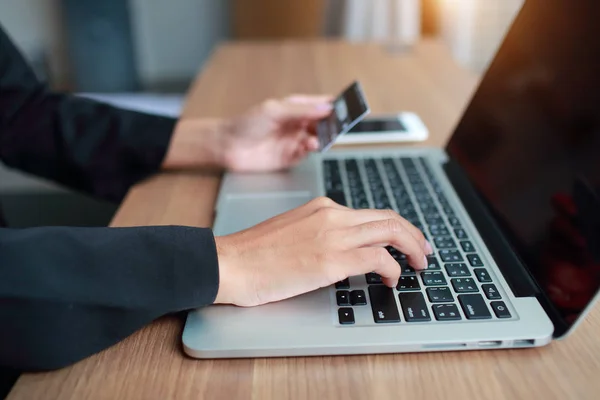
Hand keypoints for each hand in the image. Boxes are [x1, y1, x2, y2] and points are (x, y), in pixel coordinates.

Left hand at [162, 95, 332, 170]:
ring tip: (323, 136)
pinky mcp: (290, 157)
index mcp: (294, 108)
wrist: (228, 147)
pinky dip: (312, 149)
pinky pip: (308, 153)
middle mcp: (297, 124)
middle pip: (323, 123)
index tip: (347, 105)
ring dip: (323, 137)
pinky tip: (310, 145)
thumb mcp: (275, 111)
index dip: (334, 105)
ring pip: (318, 139)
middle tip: (341, 124)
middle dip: (333, 123)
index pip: (320, 104)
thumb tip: (326, 108)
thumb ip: (302, 110)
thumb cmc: (246, 124)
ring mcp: (294, 141)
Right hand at [213, 197, 432, 306]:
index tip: (405, 241)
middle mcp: (332, 214)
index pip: (371, 214)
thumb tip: (341, 250)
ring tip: (417, 266)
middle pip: (389, 217)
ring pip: (392, 231)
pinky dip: (393, 268)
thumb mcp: (292, 233)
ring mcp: (333, 234)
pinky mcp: (332, 258)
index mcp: (323, 207)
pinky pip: (378, 257)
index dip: (396, 227)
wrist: (231, 262)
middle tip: (424, 252)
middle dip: (414, 235)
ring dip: (412, 249)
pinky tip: (391, 280)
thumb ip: (319, 234)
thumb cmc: (255, 254)